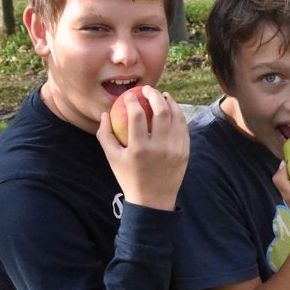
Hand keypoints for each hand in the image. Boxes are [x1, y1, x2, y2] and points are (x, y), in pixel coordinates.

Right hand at [99, 86, 188, 211]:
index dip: (133, 101)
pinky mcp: (185, 152)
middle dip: (154, 95)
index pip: (137, 116)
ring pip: (176, 117)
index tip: (129, 95)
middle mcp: (159, 147)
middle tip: (147, 89)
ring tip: (162, 95)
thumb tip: (105, 113)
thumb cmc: (128, 177)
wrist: (153, 200)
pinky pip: (183, 128)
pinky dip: (178, 116)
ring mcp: (175, 149)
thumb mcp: (112, 158)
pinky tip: (172, 110)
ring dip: (169, 102)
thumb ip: (105, 135)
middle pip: (161, 111)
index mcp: (139, 149)